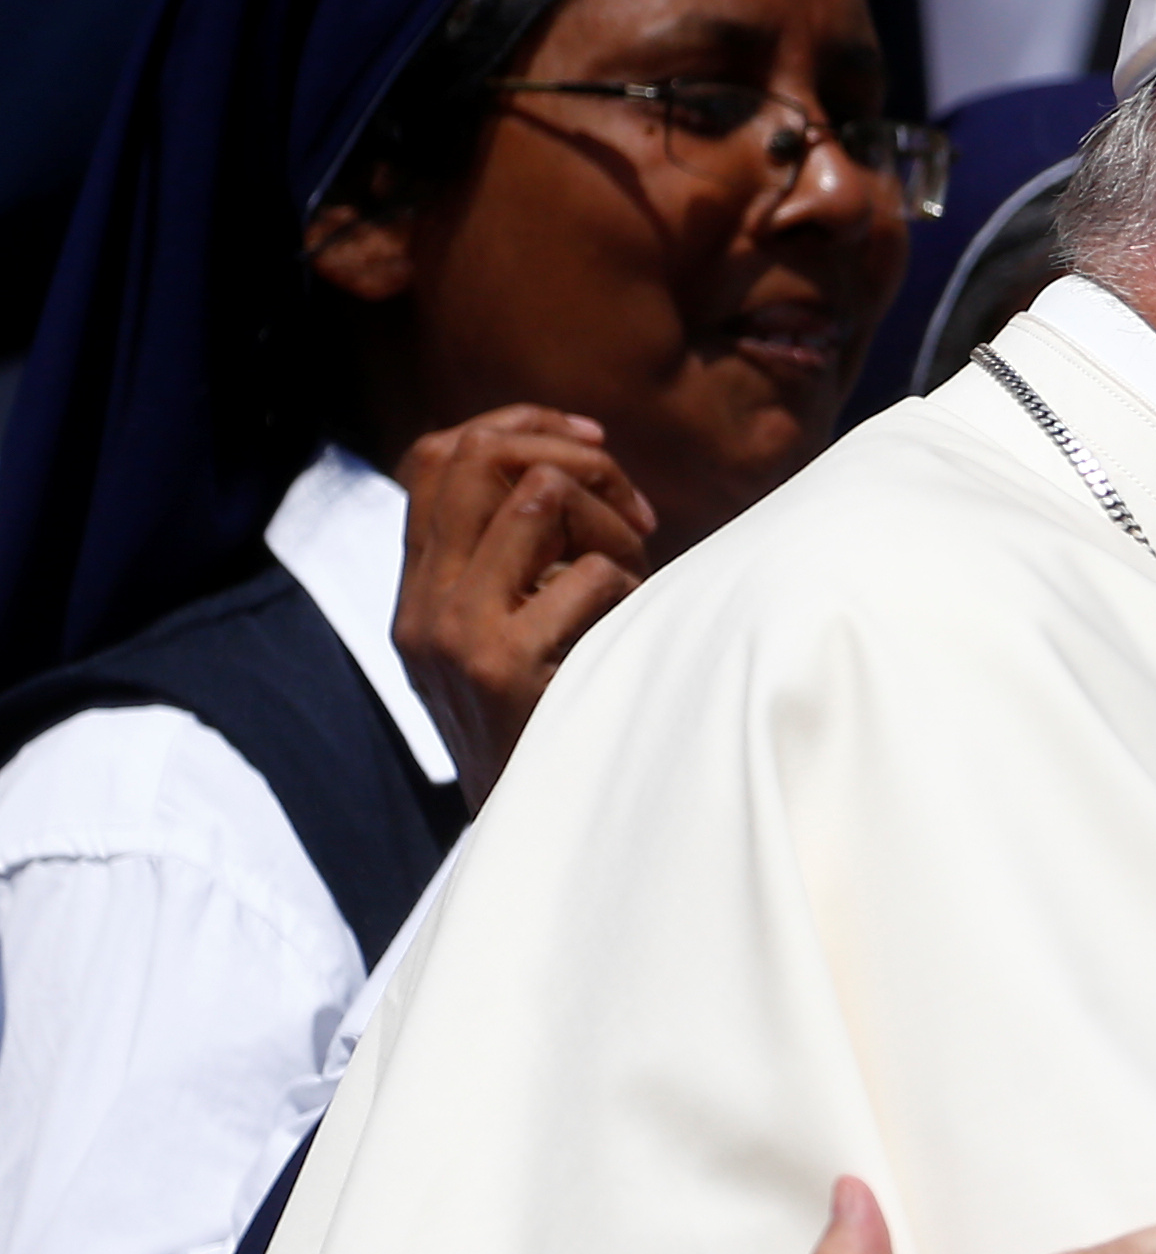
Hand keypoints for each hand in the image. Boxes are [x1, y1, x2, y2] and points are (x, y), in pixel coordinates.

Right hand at [392, 406, 656, 805]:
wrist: (536, 828)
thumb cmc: (555, 719)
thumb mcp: (514, 630)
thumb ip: (518, 558)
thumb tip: (572, 464)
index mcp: (419, 587)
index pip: (436, 455)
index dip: (517, 425)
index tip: (591, 443)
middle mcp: (423, 602)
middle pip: (478, 454)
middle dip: (577, 460)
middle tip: (638, 513)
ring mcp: (455, 632)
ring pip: (537, 497)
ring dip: (612, 526)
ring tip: (636, 577)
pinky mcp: (501, 666)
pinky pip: (586, 575)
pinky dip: (629, 589)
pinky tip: (633, 631)